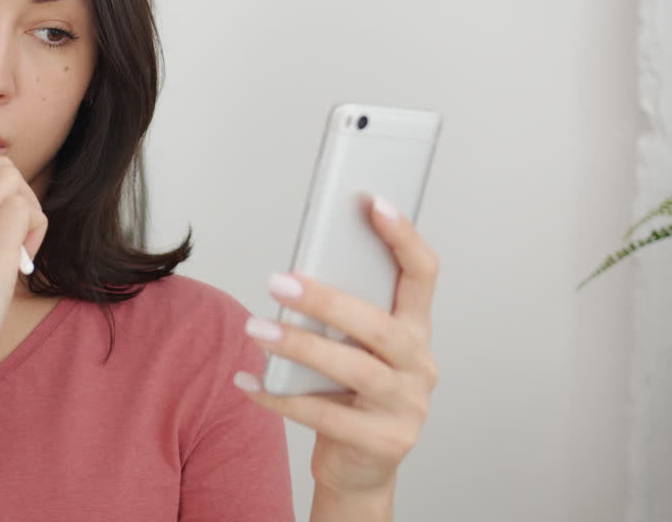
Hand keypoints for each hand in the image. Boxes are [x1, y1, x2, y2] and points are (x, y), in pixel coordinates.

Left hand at [234, 195, 438, 496]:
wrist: (359, 468)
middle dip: (327, 301)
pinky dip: (281, 397)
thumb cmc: (350, 395)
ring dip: (300, 346)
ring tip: (256, 329)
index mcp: (415, 330)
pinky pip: (326, 416)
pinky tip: (248, 383)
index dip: (403, 238)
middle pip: (380, 326)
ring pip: (354, 369)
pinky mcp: (385, 442)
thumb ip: (341, 315)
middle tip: (278, 282)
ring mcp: (408, 406)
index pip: (423, 274)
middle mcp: (420, 365)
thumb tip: (294, 274)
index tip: (374, 203)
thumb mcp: (353, 349)